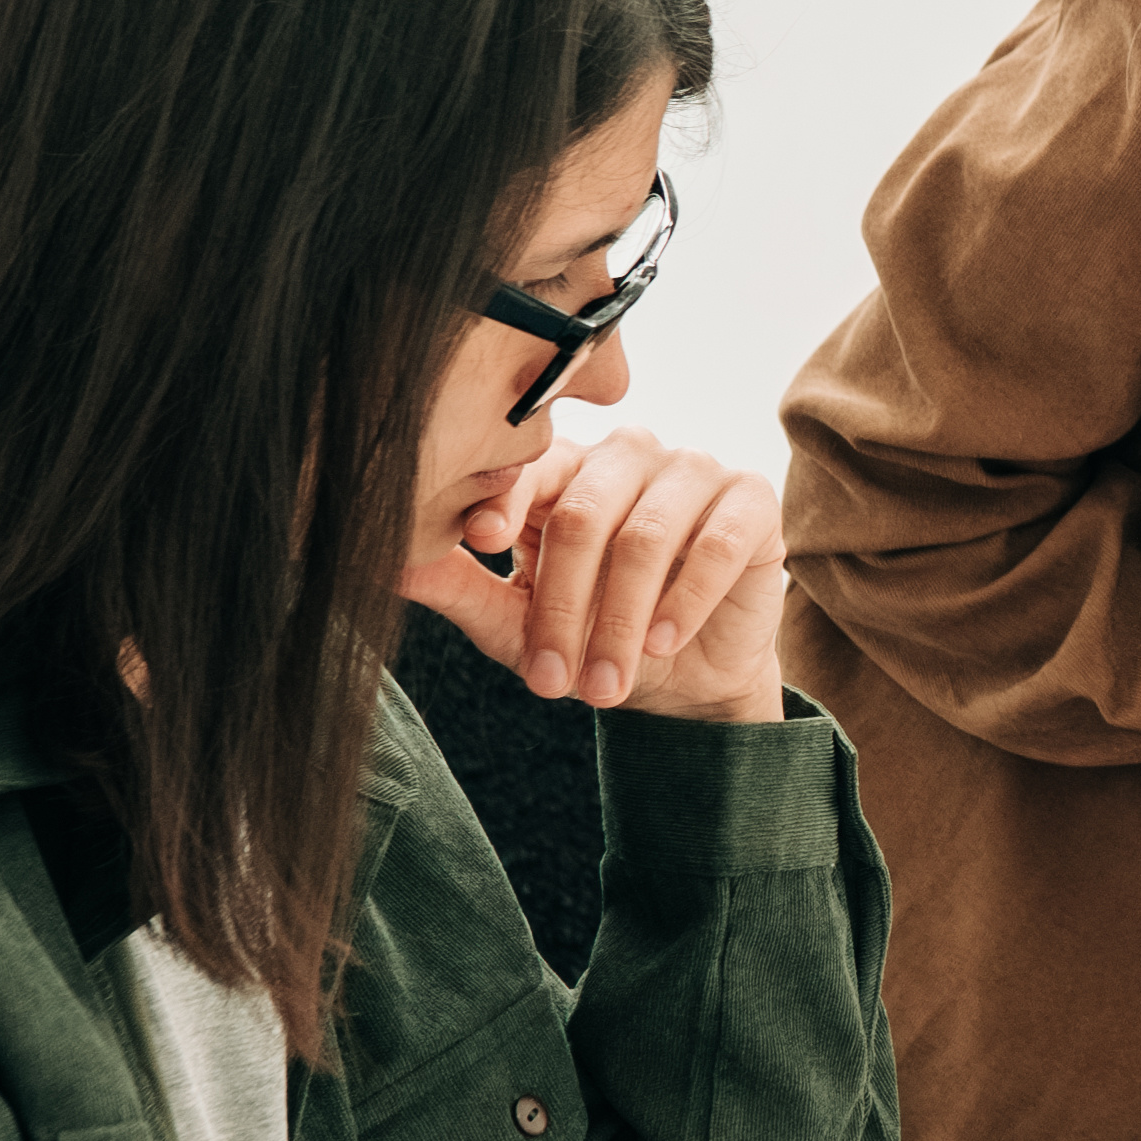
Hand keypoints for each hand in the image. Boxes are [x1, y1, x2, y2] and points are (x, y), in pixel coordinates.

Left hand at [400, 426, 787, 723]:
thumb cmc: (592, 637)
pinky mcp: (752, 501)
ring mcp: (693, 472)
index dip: (506, 499)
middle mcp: (629, 456)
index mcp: (566, 471)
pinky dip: (686, 598)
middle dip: (566, 608)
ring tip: (606, 684)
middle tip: (553, 684)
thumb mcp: (516, 622)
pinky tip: (664, 642)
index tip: (483, 541)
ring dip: (623, 621)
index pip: (530, 467)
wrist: (685, 681)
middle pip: (586, 513)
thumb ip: (461, 586)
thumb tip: (389, 563)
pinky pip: (719, 540)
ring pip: (648, 533)